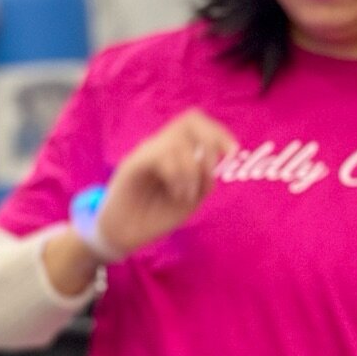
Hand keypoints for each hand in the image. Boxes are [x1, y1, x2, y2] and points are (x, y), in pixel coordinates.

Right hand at [95, 109, 236, 258]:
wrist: (124, 235)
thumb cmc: (156, 216)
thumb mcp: (191, 197)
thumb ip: (204, 179)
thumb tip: (211, 164)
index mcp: (174, 150)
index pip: (197, 123)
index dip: (218, 131)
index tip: (232, 153)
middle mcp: (159, 145)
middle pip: (189, 120)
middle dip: (210, 140)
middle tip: (211, 168)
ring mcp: (144, 153)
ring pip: (177, 141)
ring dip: (191, 170)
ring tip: (186, 194)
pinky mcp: (131, 164)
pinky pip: (160, 155)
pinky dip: (177, 175)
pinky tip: (176, 193)